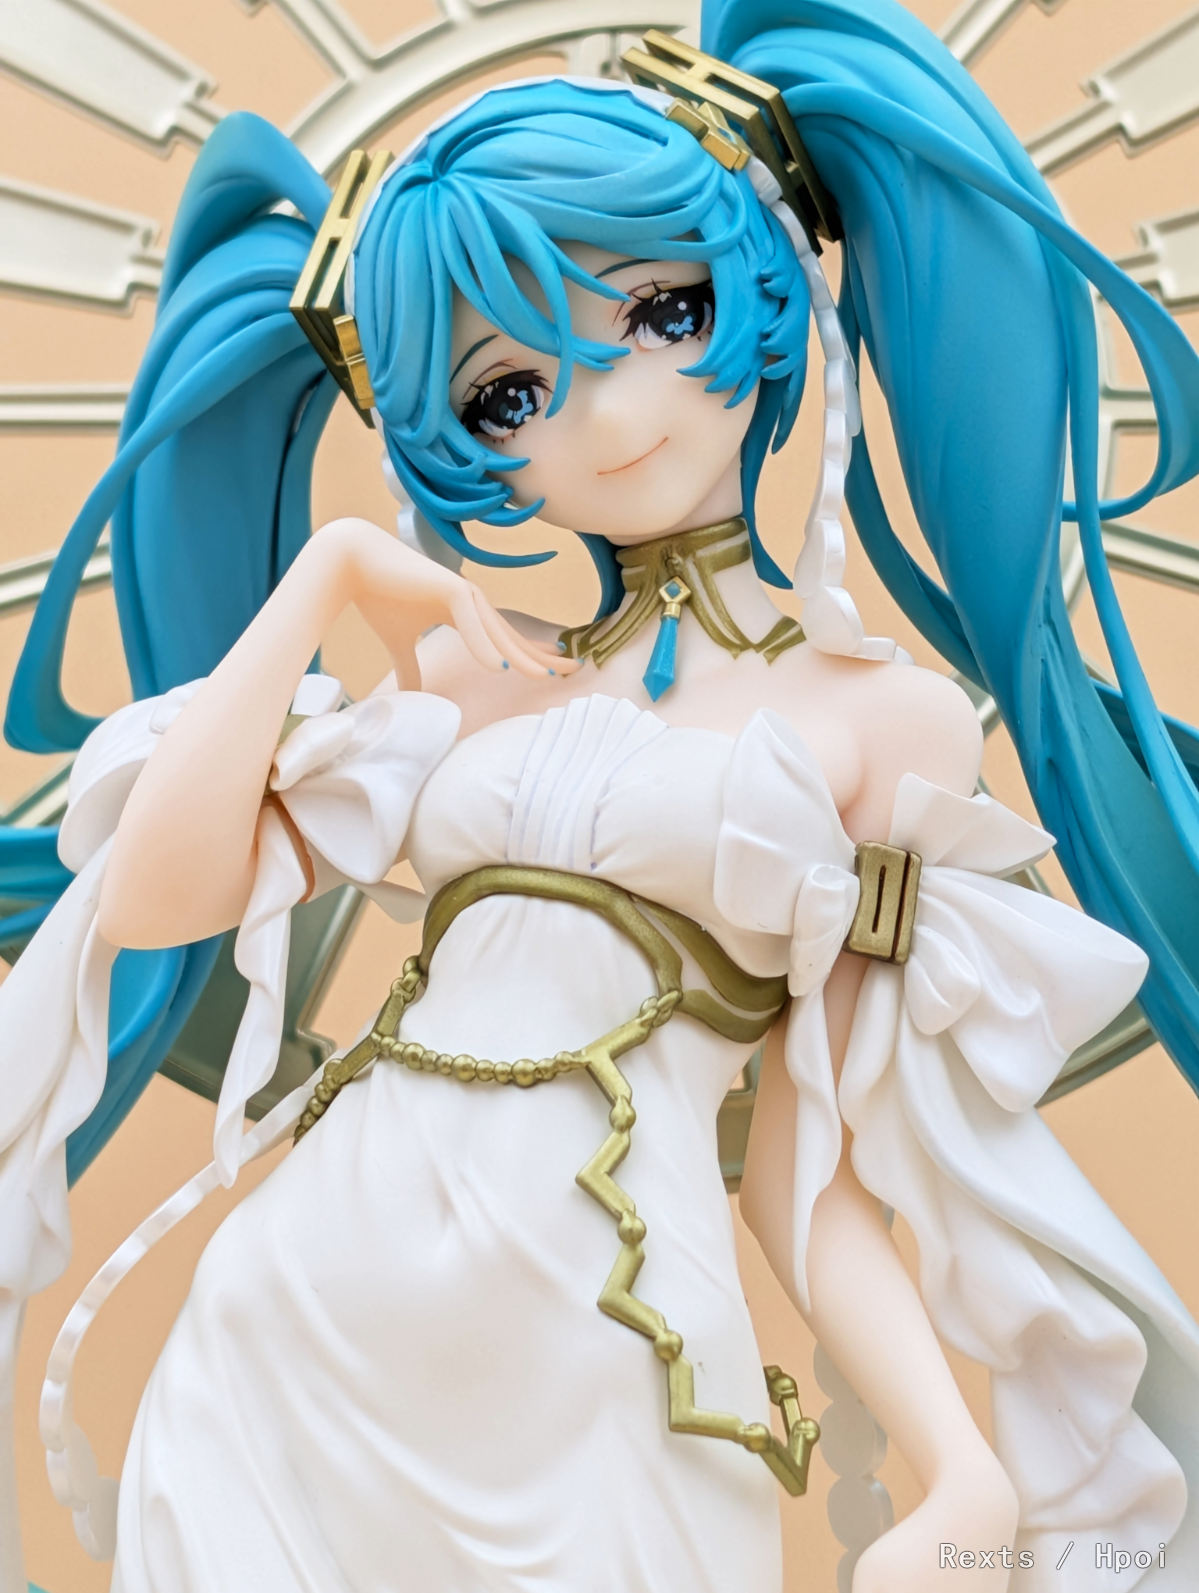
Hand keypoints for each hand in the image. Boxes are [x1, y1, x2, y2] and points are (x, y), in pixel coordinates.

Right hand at [316, 518, 577, 688]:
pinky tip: (499, 666)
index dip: (530, 654)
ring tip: (546, 675)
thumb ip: (409, 668)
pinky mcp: (447, 588)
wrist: (351, 563)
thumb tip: (411, 696)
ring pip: (498, 632)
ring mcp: (462, 592)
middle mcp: (470, 601)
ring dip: (522, 654)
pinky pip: (470, 623)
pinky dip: (483, 644)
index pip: (504, 638)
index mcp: (464, 612)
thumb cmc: (376, 597)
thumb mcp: (398, 644)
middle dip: (544, 654)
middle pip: (512, 635)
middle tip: (576, 670)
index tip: (555, 670)